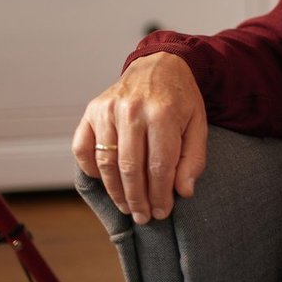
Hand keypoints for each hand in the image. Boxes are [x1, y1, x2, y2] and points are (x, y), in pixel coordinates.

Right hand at [72, 52, 207, 224]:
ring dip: (115, 191)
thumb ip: (193, 158)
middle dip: (137, 200)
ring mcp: (108, 110)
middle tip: (143, 217)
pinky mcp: (92, 110)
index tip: (161, 212)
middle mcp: (132, 110)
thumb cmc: (180, 99)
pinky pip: (82, 148)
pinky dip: (90, 168)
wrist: (160, 65)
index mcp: (163, 114)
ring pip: (106, 163)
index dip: (159, 195)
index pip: (159, 167)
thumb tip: (183, 192)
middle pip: (130, 169)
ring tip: (127, 206)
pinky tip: (104, 181)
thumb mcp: (198, 124)